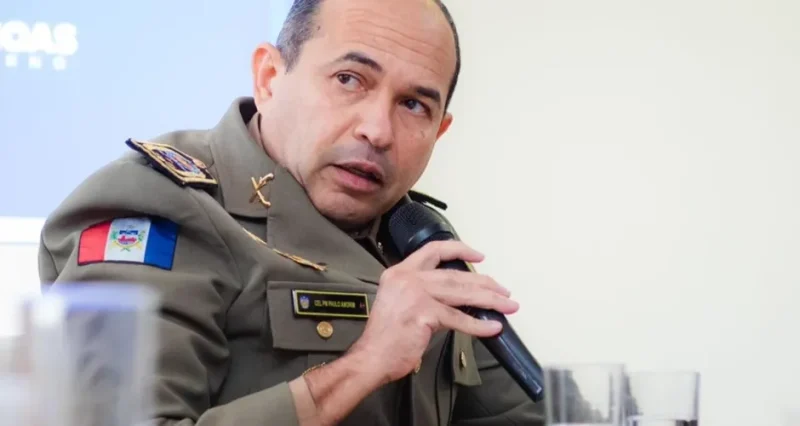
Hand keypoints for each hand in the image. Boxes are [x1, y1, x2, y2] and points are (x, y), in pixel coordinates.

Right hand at [348, 240, 518, 383]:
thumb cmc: (386, 337)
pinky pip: (458, 319)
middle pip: (455, 275)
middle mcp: (407, 278)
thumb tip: (460, 298)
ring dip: (489, 300)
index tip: (479, 256)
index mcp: (400, 272)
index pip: (433, 250)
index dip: (459, 250)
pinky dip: (479, 325)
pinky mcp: (423, 314)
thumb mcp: (401, 303)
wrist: (371, 357)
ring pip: (461, 293)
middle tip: (503, 291)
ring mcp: (415, 294)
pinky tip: (492, 327)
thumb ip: (425, 294)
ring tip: (507, 305)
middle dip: (485, 283)